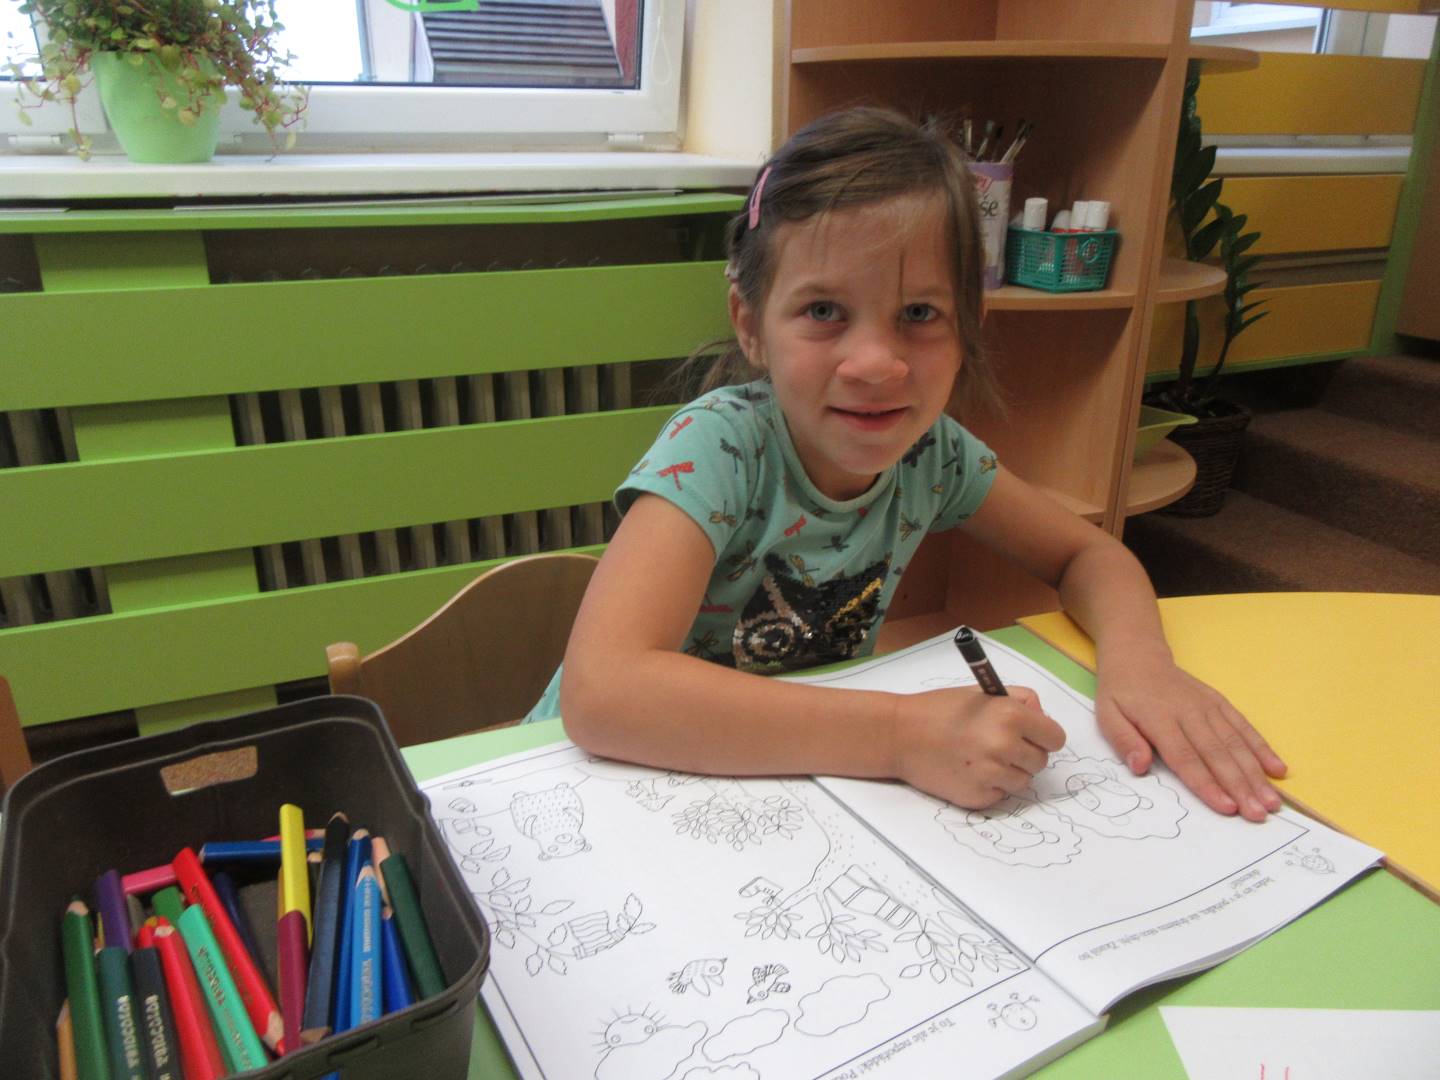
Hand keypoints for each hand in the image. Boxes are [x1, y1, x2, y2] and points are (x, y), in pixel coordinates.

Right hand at [893, 686, 1066, 808]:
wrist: (900, 735)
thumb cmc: (940, 709)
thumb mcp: (983, 692)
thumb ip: (1020, 700)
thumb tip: (1042, 719)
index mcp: (1011, 716)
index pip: (1056, 738)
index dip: (1043, 736)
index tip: (1031, 735)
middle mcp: (1005, 746)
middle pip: (1041, 762)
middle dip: (1025, 754)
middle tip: (999, 745)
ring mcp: (991, 775)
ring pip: (1023, 781)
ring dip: (1009, 771)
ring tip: (982, 757)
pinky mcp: (978, 797)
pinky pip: (1001, 794)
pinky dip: (990, 785)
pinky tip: (969, 770)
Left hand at [1095, 649, 1286, 821]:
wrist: (1138, 655)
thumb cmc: (1121, 692)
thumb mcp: (1107, 714)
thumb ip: (1123, 740)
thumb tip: (1140, 766)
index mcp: (1159, 718)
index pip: (1185, 757)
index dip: (1207, 784)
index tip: (1226, 808)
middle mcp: (1189, 712)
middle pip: (1218, 754)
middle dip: (1240, 786)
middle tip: (1258, 814)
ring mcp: (1208, 706)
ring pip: (1236, 743)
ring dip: (1256, 773)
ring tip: (1273, 801)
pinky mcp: (1220, 702)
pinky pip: (1244, 726)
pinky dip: (1262, 747)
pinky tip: (1278, 769)